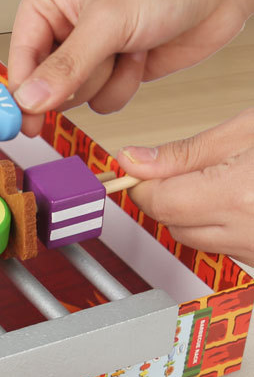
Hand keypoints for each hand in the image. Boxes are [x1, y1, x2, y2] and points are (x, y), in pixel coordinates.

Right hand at [8, 0, 253, 135]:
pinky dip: (125, 85)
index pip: (20, 57)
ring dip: (107, 81)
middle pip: (44, 84)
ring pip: (76, 97)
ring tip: (127, 47)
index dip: (23, 92)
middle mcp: (62, 24)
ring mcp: (89, 49)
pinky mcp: (114, 68)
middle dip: (79, 79)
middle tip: (102, 60)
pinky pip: (103, 101)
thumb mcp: (108, 22)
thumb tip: (29, 99)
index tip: (25, 123)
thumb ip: (66, 66)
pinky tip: (140, 55)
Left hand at [119, 108, 253, 264]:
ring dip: (192, 213)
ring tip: (223, 180)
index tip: (138, 168)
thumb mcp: (244, 131)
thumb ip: (185, 152)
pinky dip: (218, 225)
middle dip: (168, 195)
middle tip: (191, 167)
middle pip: (172, 224)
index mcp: (238, 196)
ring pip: (193, 238)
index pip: (160, 203)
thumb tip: (134, 161)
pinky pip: (221, 246)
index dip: (142, 184)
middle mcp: (248, 233)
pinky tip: (239, 199)